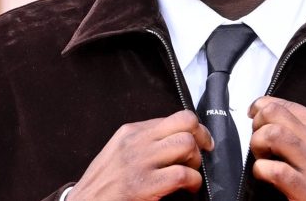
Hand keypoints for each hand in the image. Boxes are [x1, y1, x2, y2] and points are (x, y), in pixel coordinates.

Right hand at [68, 109, 213, 200]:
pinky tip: (188, 188)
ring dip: (196, 162)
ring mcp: (140, 162)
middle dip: (201, 140)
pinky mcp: (144, 185)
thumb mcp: (119, 152)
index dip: (195, 130)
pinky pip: (183, 174)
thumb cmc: (103, 184)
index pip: (175, 117)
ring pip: (186, 144)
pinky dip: (193, 182)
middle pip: (186, 123)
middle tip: (200, 156)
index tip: (202, 141)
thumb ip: (144, 142)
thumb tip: (174, 140)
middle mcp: (136, 141)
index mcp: (131, 131)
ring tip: (191, 174)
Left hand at [248, 96, 305, 200]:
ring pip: (271, 135)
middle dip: (257, 123)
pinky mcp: (305, 189)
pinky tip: (265, 175)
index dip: (263, 106)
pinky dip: (260, 170)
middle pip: (275, 114)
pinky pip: (272, 169)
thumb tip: (279, 122)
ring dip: (258, 144)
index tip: (255, 113)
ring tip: (262, 156)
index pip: (287, 104)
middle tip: (258, 138)